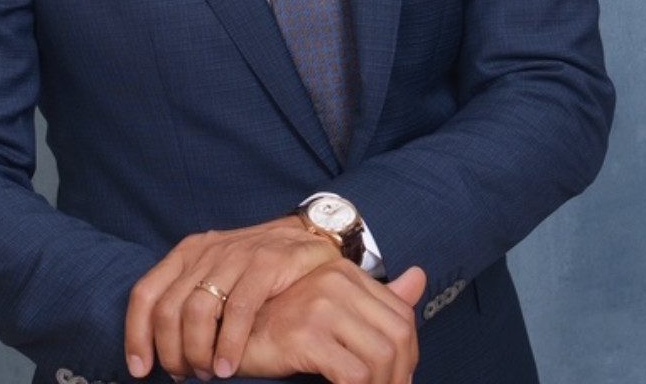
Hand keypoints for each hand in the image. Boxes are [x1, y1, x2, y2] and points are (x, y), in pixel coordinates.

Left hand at [125, 217, 340, 378]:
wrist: (309, 234)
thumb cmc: (258, 266)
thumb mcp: (217, 274)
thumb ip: (192, 301)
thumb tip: (167, 353)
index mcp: (187, 253)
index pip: (145, 294)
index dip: (137, 335)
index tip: (140, 369)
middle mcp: (205, 251)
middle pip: (168, 309)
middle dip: (171, 352)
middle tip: (185, 375)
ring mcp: (235, 255)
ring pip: (197, 310)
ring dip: (198, 351)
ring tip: (208, 374)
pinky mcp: (266, 263)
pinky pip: (237, 310)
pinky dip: (229, 344)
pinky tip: (228, 367)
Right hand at [236, 262, 426, 383]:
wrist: (226, 333)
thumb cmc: (278, 324)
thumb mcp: (330, 306)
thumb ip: (375, 298)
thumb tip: (419, 277)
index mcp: (345, 272)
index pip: (401, 314)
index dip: (409, 354)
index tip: (398, 379)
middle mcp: (335, 282)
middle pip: (399, 336)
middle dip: (401, 375)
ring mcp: (320, 306)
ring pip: (382, 357)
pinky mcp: (305, 335)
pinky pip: (355, 375)